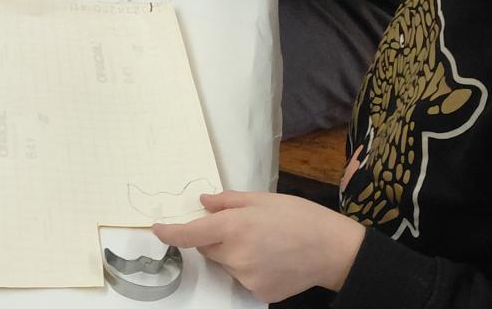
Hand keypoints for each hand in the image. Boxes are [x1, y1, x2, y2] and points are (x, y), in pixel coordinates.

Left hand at [153, 191, 365, 302]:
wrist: (334, 249)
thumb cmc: (300, 217)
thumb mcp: (262, 199)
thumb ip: (227, 201)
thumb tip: (202, 203)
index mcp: (234, 227)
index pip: (189, 235)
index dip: (170, 233)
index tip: (157, 230)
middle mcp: (235, 255)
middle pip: (207, 248)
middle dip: (215, 238)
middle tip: (243, 228)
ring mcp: (246, 277)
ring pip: (225, 264)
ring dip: (233, 254)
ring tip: (264, 244)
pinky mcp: (258, 292)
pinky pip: (242, 279)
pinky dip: (249, 269)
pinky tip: (271, 260)